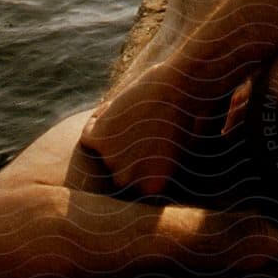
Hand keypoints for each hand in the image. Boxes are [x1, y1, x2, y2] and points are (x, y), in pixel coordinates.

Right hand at [81, 61, 199, 200]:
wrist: (180, 89)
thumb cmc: (189, 113)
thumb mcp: (180, 148)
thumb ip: (159, 164)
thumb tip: (144, 165)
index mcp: (151, 188)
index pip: (137, 183)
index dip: (142, 164)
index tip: (148, 145)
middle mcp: (129, 180)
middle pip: (119, 172)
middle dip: (128, 154)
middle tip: (141, 128)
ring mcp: (112, 161)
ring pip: (105, 152)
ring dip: (114, 136)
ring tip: (134, 112)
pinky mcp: (99, 138)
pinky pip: (88, 134)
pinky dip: (97, 120)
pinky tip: (112, 107)